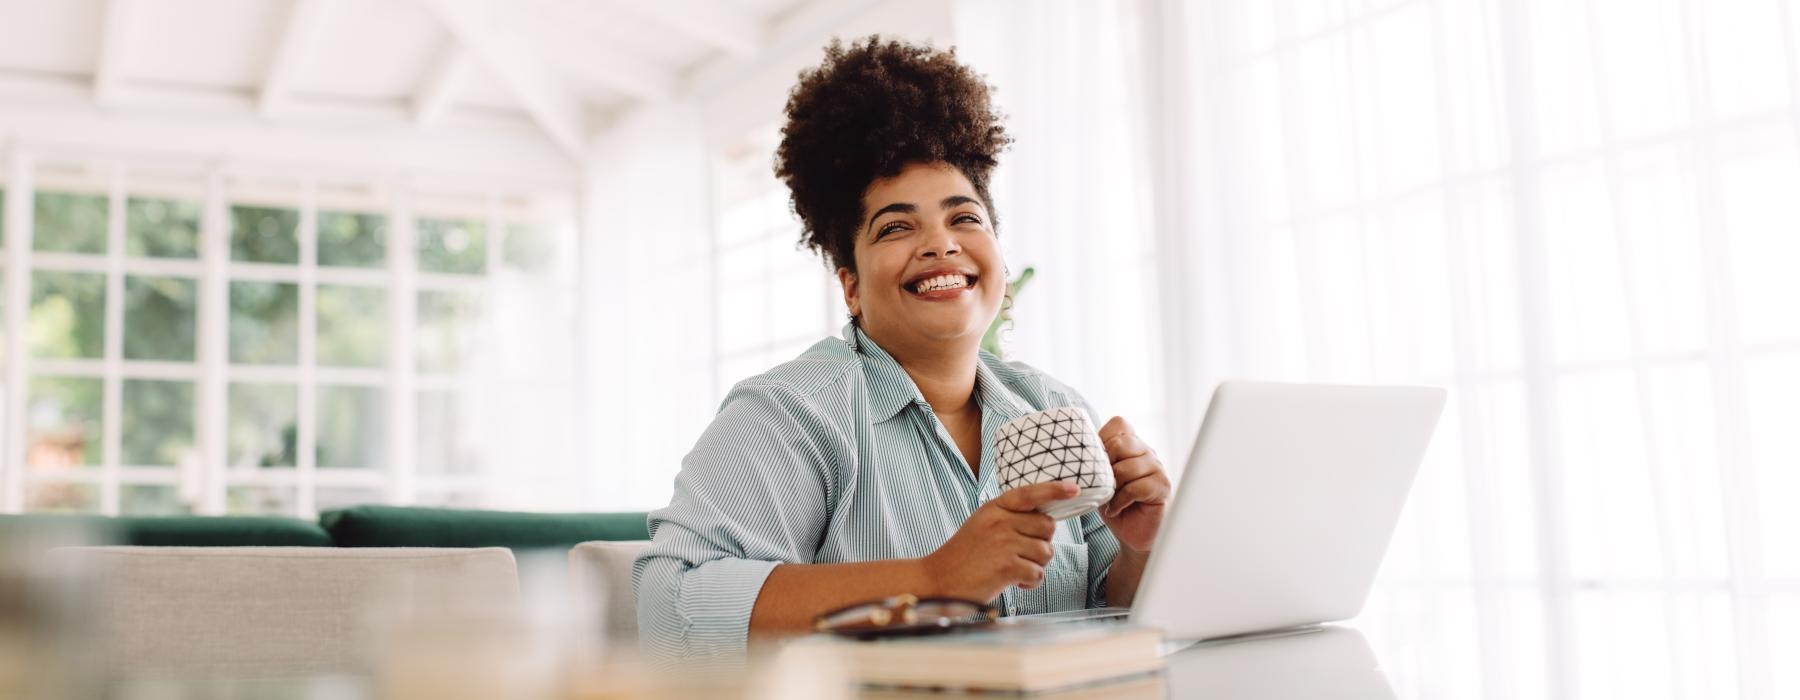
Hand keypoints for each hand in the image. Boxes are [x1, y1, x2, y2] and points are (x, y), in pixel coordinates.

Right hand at [921, 481, 1074, 602]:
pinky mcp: (1006, 567)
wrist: (938, 580)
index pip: (1030, 493)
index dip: (1054, 490)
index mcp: (994, 508)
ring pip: (1046, 551)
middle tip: (1023, 554)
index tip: (1074, 488)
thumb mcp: (982, 525)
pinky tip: (1013, 582)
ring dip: (1036, 565)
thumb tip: (1045, 522)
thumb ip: (1008, 519)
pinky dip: (1029, 582)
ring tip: (1014, 570)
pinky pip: (1038, 573)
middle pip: (1047, 526)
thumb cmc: (964, 557)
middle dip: (1043, 542)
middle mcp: (1000, 521)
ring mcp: (1003, 543)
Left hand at [1098, 416, 1170, 552]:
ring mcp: (1157, 468)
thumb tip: (1072, 451)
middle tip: (1100, 483)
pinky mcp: (1162, 487)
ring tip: (1108, 499)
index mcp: (1132, 445)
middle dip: (1105, 464)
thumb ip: (1094, 462)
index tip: (1095, 460)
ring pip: (1128, 467)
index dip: (1103, 438)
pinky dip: (1120, 501)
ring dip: (1112, 486)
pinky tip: (1115, 509)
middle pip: (1122, 443)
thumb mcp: (1098, 479)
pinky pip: (1136, 488)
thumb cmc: (1114, 504)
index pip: (1119, 424)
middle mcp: (1147, 452)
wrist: (1132, 533)